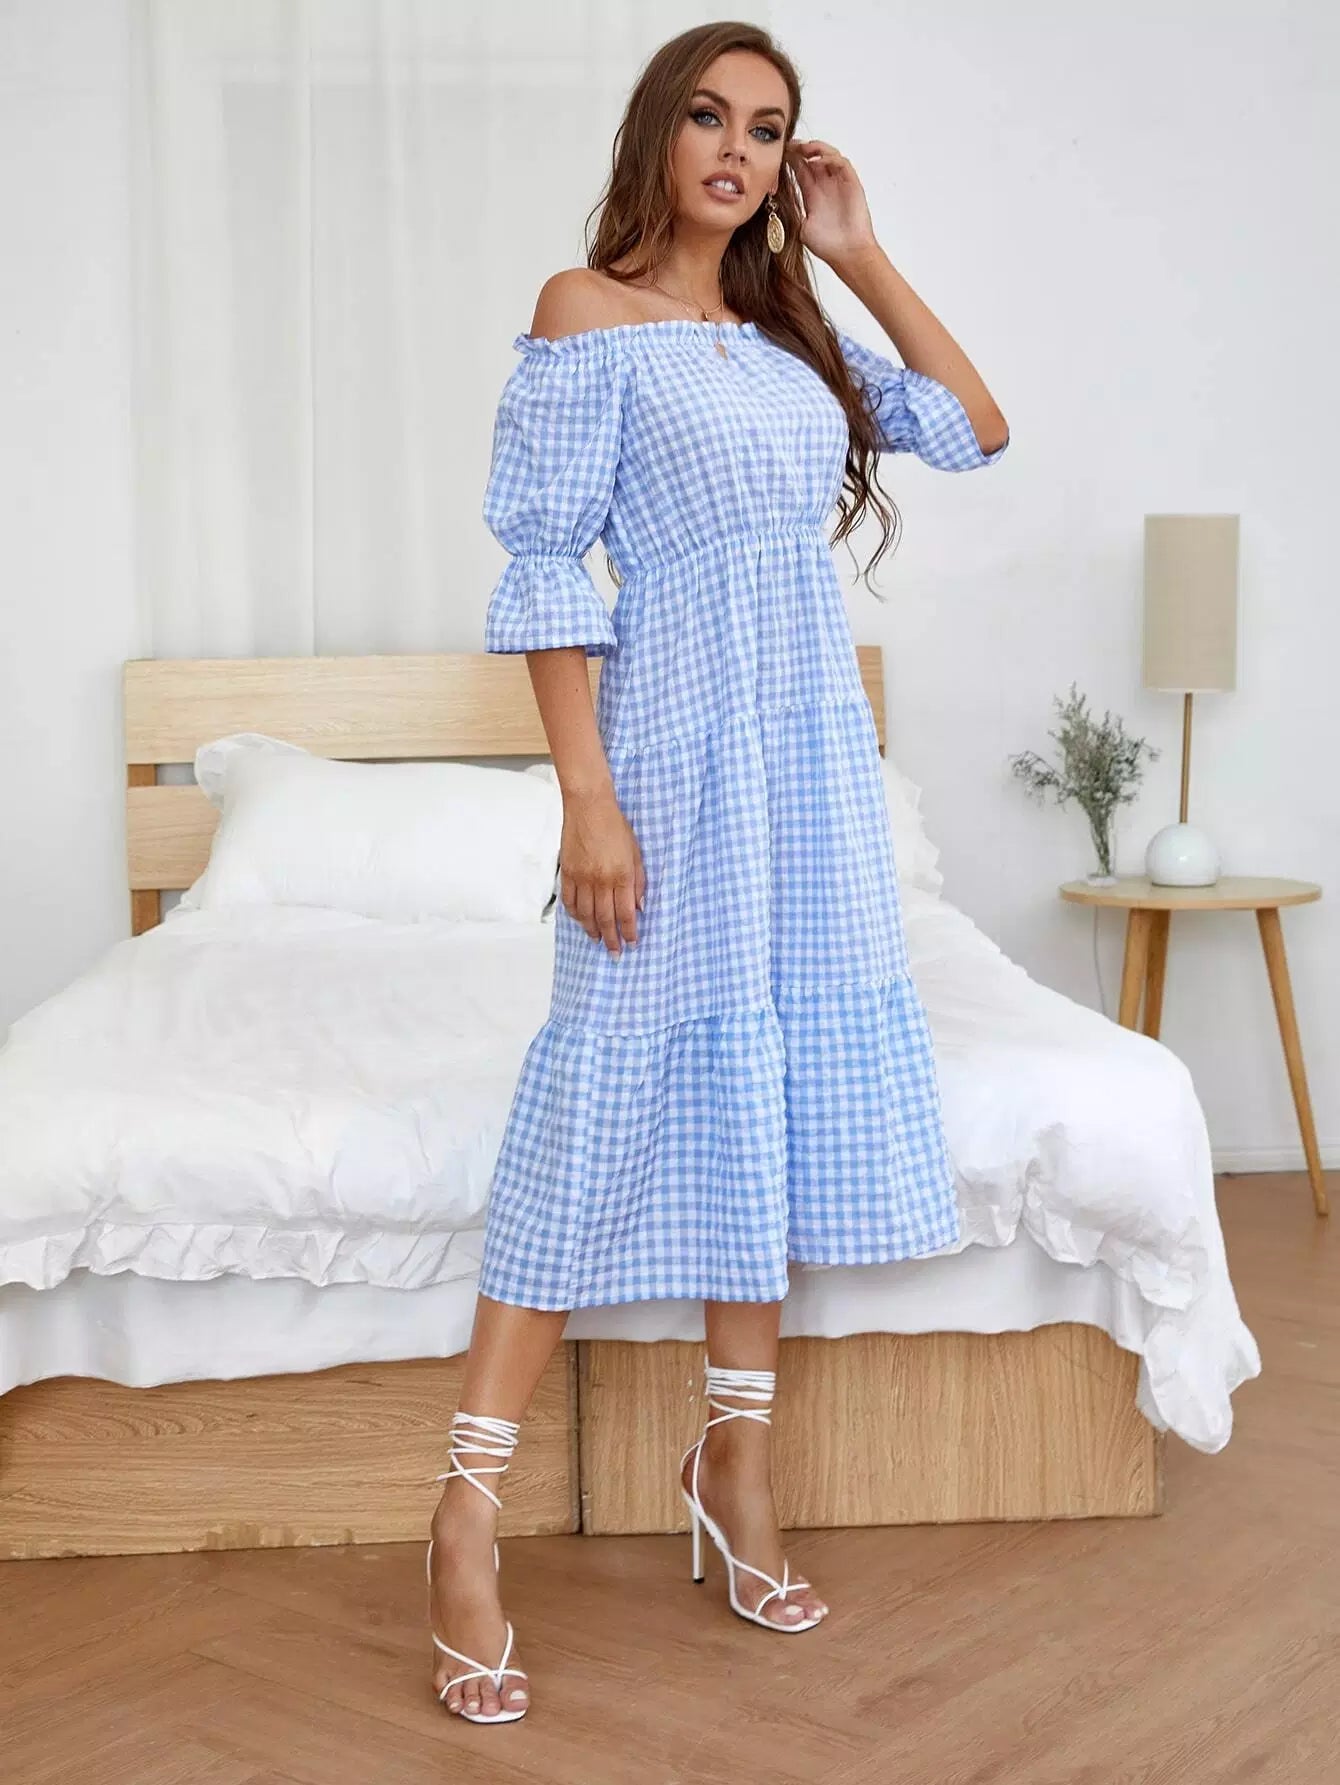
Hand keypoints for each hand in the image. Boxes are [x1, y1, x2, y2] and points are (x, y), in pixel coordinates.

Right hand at [559, 788, 645, 955]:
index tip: (631, 943)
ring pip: (586, 914)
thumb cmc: (615, 826)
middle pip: (605, 918)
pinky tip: (581, 921)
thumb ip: (639, 881)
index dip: (628, 932)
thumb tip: (640, 906)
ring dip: (592, 930)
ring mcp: (582, 878)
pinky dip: (575, 915)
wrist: (589, 807)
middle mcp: (601, 880)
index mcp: (622, 875)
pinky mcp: (568, 873)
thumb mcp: (636, 852)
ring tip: (598, 940)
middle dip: (611, 939)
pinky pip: (570, 901)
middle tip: (614, 953)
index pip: (626, 913)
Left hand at [786, 139, 878, 269]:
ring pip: (828, 155)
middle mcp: (826, 186)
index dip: (791, 159)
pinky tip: (817, 161)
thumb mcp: (802, 228)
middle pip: (813, 157)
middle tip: (790, 145)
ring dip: (816, 148)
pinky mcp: (852, 184)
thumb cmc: (828, 246)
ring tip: (804, 148)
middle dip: (801, 149)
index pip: (800, 169)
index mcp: (812, 194)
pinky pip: (841, 163)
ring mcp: (839, 183)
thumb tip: (775, 204)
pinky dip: (830, 158)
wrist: (848, 254)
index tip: (780, 152)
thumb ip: (792, 212)